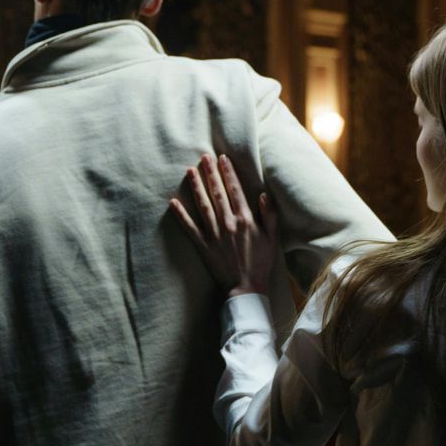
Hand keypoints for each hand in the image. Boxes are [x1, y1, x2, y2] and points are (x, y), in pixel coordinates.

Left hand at [168, 153, 279, 295]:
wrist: (246, 287)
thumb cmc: (261, 263)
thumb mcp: (272, 238)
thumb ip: (269, 215)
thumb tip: (263, 194)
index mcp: (245, 219)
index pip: (235, 190)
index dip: (228, 172)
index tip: (222, 159)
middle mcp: (228, 223)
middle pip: (217, 193)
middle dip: (210, 173)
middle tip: (203, 157)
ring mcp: (214, 234)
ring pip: (202, 205)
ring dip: (195, 187)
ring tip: (189, 171)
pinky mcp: (203, 246)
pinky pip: (189, 228)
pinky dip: (180, 215)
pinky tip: (172, 202)